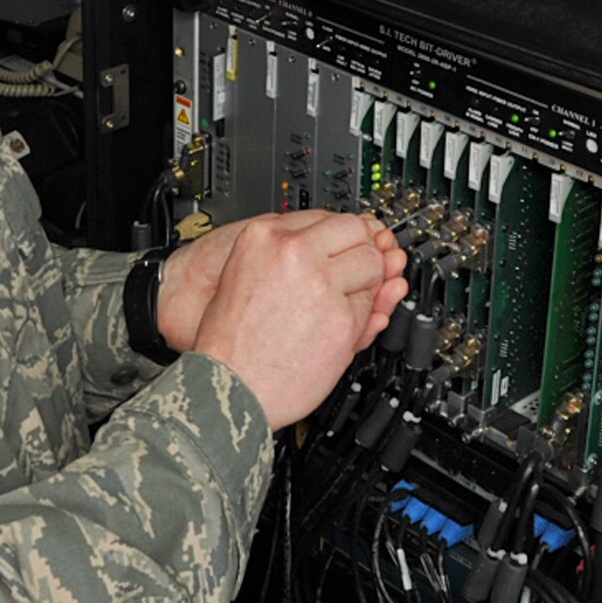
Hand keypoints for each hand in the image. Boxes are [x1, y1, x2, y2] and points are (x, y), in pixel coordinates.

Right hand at [190, 213, 409, 428]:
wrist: (227, 386)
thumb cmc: (230, 340)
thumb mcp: (245, 274)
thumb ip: (289, 252)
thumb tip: (338, 239)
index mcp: (264, 236)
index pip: (328, 216)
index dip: (341, 237)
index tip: (346, 247)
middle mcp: (293, 252)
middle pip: (357, 231)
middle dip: (361, 252)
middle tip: (348, 276)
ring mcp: (321, 284)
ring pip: (373, 265)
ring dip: (365, 284)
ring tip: (335, 306)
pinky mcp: (342, 319)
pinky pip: (372, 306)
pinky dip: (363, 318)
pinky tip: (332, 330)